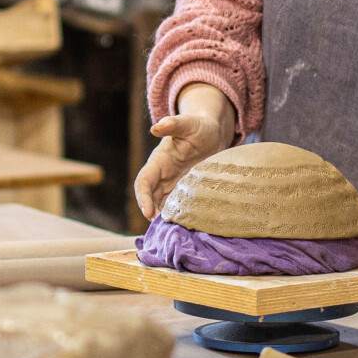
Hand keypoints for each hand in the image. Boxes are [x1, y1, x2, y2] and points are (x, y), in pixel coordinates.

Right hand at [135, 89, 235, 220]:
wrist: (213, 134)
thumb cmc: (200, 127)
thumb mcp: (188, 124)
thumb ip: (173, 124)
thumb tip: (155, 128)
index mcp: (158, 162)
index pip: (143, 182)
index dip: (143, 198)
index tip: (148, 213)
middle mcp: (162, 176)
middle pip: (150, 198)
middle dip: (152, 214)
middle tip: (161, 230)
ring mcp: (173, 185)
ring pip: (162, 206)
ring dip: (164, 219)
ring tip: (172, 233)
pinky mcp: (185, 192)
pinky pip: (177, 207)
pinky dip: (178, 218)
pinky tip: (185, 228)